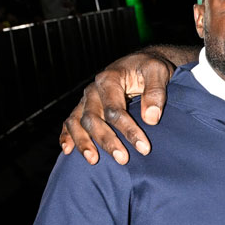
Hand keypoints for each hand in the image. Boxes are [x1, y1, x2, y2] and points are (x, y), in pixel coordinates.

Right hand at [58, 49, 175, 164]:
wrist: (141, 63)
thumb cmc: (150, 68)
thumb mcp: (158, 71)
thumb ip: (156, 92)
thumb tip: (151, 119)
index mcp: (109, 78)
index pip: (115, 110)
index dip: (128, 130)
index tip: (143, 148)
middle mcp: (93, 90)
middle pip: (93, 118)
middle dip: (107, 140)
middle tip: (123, 159)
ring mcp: (86, 99)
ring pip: (77, 122)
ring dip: (83, 142)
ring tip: (93, 161)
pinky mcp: (84, 106)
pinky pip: (69, 122)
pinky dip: (66, 135)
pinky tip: (67, 151)